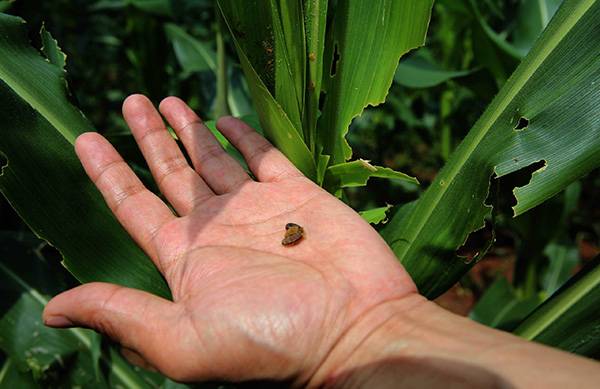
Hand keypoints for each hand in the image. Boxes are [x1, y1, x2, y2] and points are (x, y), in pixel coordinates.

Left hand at [43, 95, 416, 383]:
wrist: (356, 330)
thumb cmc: (272, 342)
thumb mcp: (184, 341)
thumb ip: (121, 315)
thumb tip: (53, 310)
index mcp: (187, 260)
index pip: (135, 207)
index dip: (109, 173)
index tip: (86, 139)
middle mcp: (218, 230)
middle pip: (171, 174)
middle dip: (149, 139)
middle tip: (131, 101)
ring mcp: (258, 209)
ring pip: (214, 159)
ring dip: (190, 129)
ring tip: (167, 100)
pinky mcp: (296, 194)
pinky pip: (264, 157)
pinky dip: (243, 137)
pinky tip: (223, 120)